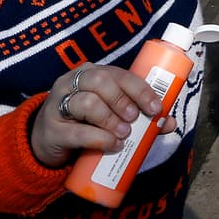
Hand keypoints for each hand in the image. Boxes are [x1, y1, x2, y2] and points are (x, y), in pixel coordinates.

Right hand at [30, 65, 177, 167]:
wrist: (48, 142)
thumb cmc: (86, 122)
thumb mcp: (111, 115)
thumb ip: (140, 117)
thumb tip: (170, 122)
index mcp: (92, 74)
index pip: (119, 74)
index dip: (140, 89)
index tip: (155, 108)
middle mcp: (73, 82)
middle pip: (100, 81)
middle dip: (123, 100)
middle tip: (135, 118)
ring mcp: (58, 104)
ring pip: (87, 102)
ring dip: (110, 119)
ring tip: (124, 134)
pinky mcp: (51, 129)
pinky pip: (76, 131)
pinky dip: (98, 138)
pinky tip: (111, 144)